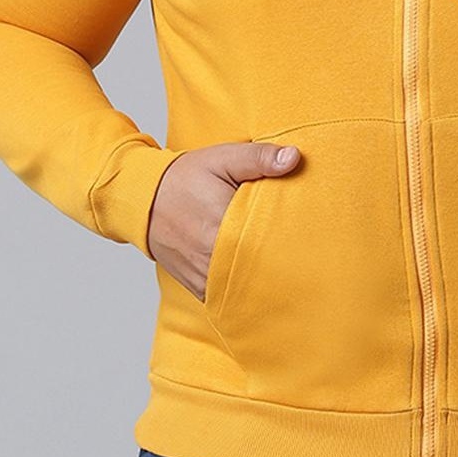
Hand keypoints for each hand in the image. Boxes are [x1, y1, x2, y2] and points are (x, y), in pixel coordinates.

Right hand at [147, 141, 301, 299]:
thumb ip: (259, 158)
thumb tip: (294, 157)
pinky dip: (247, 292)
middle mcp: (213, 259)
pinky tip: (265, 282)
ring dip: (268, 283)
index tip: (312, 241)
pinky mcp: (201, 288)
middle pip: (263, 272)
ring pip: (247, 291)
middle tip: (310, 260)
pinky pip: (231, 299)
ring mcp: (206, 278)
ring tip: (293, 275)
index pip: (270, 244)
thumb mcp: (223, 158)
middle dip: (286, 267)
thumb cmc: (186, 177)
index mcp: (223, 226)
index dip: (293, 244)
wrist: (145, 200)